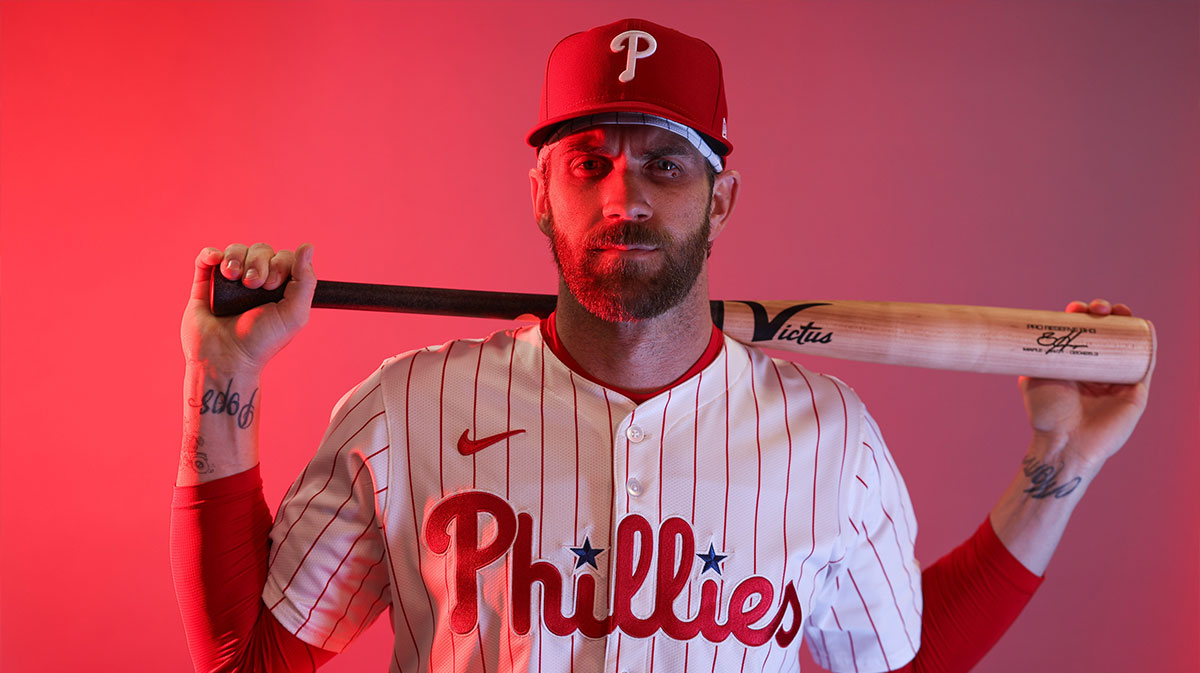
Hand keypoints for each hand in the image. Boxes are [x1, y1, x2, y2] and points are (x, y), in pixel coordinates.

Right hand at [181, 242, 316, 373]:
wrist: (226, 358)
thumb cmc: (262, 341)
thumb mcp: (294, 314)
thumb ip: (305, 281)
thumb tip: (307, 246)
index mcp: (279, 287)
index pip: (283, 257)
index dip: (279, 264)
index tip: (272, 286)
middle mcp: (256, 281)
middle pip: (261, 250)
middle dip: (258, 263)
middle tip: (253, 286)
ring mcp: (230, 281)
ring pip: (236, 250)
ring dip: (236, 258)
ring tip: (233, 278)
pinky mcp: (206, 284)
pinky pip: (208, 256)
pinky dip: (212, 253)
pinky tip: (217, 262)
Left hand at [1018, 299, 1151, 469]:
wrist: (1063, 440)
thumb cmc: (1046, 413)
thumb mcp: (1031, 378)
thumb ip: (1030, 358)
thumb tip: (1019, 334)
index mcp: (1076, 366)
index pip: (1082, 333)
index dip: (1081, 317)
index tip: (1074, 308)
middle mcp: (1098, 371)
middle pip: (1106, 333)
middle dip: (1103, 313)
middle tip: (1096, 308)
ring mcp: (1118, 380)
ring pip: (1126, 343)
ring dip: (1125, 321)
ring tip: (1116, 309)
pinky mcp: (1136, 392)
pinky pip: (1146, 363)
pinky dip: (1148, 342)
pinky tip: (1144, 326)